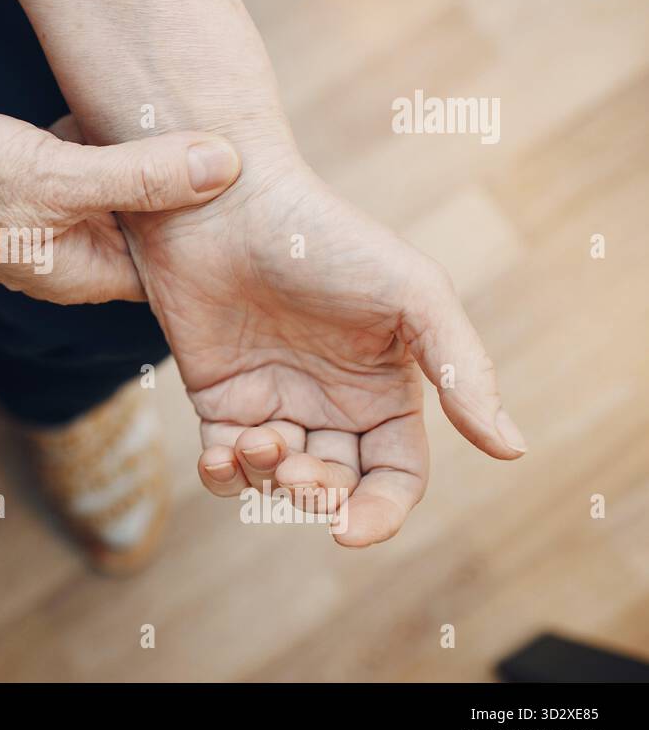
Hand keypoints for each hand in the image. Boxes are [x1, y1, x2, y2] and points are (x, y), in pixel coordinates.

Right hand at [0, 77, 242, 304]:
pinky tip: (127, 98)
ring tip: (196, 112)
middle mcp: (71, 252)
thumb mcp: (54, 176)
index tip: (263, 194)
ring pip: (122, 189)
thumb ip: (140, 175)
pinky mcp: (29, 181)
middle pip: (153, 227)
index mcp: (84, 272)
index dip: (220, 237)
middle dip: (191, 188)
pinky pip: (88, 162)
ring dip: (151, 155)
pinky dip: (108, 135)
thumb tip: (225, 167)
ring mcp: (48, 217)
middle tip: (239, 141)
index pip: (174, 269)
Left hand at [117, 123, 524, 546]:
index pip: (395, 476)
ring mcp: (273, 401)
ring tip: (258, 441)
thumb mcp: (413, 294)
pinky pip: (224, 464)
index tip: (350, 527)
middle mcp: (331, 402)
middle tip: (295, 466)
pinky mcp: (217, 398)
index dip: (381, 511)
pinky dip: (223, 476)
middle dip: (318, 494)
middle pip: (336, 485)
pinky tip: (221, 455)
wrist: (225, 201)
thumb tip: (512, 449)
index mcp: (384, 387)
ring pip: (278, 481)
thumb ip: (461, 370)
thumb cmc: (326, 238)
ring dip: (269, 481)